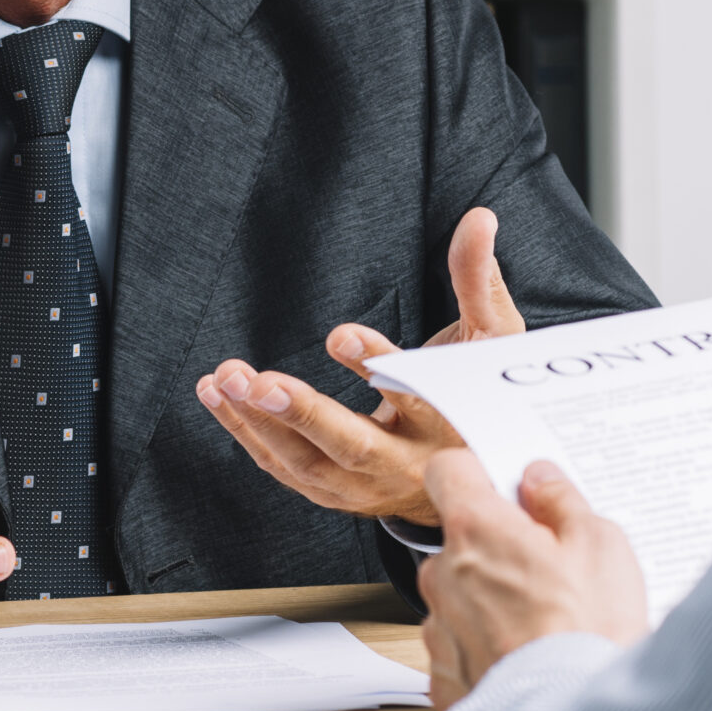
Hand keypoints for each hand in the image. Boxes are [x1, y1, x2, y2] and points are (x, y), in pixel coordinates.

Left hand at [195, 207, 523, 524]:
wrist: (472, 474)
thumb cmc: (477, 393)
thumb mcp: (492, 338)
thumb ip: (478, 279)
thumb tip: (479, 219)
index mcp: (448, 423)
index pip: (414, 397)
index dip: (377, 365)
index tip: (340, 335)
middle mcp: (406, 464)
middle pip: (350, 445)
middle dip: (302, 413)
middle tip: (257, 380)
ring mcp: (365, 486)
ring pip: (306, 462)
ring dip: (259, 422)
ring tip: (225, 378)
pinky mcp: (334, 491)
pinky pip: (283, 466)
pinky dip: (247, 432)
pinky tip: (219, 395)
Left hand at [416, 451, 647, 710]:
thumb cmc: (589, 635)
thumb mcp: (599, 544)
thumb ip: (561, 502)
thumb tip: (541, 481)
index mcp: (476, 530)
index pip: (449, 470)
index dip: (477, 472)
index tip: (502, 484)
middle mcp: (443, 575)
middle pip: (460, 541)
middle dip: (497, 548)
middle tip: (548, 568)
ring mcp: (439, 629)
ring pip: (460, 595)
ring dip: (491, 601)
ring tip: (546, 624)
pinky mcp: (444, 677)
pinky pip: (461, 646)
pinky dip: (488, 648)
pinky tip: (529, 657)